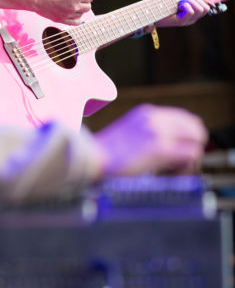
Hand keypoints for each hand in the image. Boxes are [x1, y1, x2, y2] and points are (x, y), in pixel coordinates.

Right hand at [31, 0, 93, 24]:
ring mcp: (68, 14)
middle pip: (88, 6)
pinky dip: (78, 19)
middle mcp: (74, 5)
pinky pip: (76, 22)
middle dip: (84, 2)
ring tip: (71, 5)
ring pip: (82, 14)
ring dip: (80, 10)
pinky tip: (73, 14)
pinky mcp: (62, 20)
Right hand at [93, 104, 207, 177]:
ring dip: (191, 157)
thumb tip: (171, 147)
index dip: (188, 136)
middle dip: (194, 146)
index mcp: (147, 113)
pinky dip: (187, 166)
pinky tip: (172, 174)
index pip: (185, 118)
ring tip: (175, 170)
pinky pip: (191, 154)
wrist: (91, 159)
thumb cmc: (105, 154)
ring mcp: (158, 132)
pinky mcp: (160, 149)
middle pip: (196, 127)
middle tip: (182, 163)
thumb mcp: (129, 133)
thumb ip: (149, 133)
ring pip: (197, 140)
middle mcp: (155, 118)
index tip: (182, 151)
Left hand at [157, 0, 211, 27]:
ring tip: (180, 2)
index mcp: (194, 12)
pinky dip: (185, 5)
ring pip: (200, 9)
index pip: (207, 5)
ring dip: (190, 2)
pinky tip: (178, 6)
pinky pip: (190, 11)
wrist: (153, 11)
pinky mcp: (182, 22)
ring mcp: (188, 21)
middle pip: (206, 8)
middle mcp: (193, 18)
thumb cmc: (165, 4)